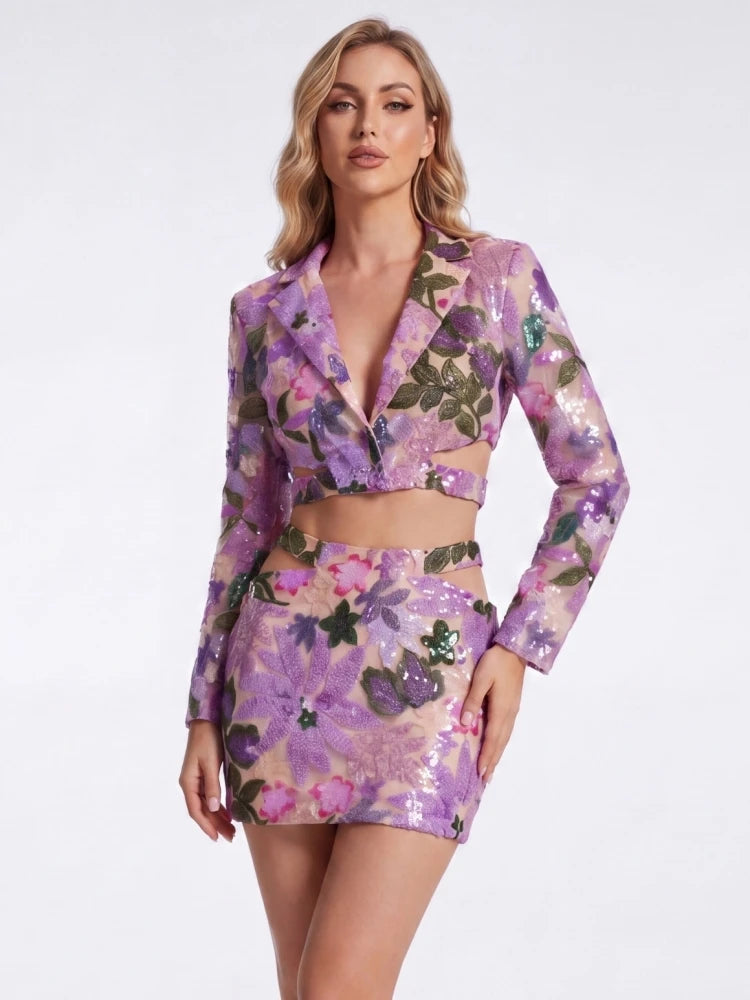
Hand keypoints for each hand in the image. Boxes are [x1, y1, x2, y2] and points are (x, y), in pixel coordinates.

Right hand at [179, 721, 235, 842]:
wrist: (206, 721)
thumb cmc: (208, 739)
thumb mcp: (211, 762)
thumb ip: (212, 785)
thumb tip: (214, 809)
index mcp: (188, 782)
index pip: (196, 810)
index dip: (206, 825)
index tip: (217, 837)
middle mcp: (190, 783)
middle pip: (202, 810)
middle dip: (215, 824)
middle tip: (231, 837)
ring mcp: (196, 780)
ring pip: (207, 804)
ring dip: (218, 817)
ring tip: (231, 830)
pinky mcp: (204, 775)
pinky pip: (210, 796)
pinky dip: (218, 806)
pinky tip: (227, 813)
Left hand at [460, 644, 524, 785]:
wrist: (515, 650)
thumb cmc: (496, 662)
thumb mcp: (481, 678)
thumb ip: (473, 700)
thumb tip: (465, 723)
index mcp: (501, 709)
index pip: (492, 738)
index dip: (486, 756)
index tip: (481, 772)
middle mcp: (509, 714)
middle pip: (501, 742)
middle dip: (493, 760)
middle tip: (486, 779)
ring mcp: (513, 710)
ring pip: (505, 737)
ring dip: (498, 753)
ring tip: (491, 768)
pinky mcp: (513, 705)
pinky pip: (507, 730)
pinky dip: (501, 742)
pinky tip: (497, 745)